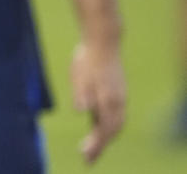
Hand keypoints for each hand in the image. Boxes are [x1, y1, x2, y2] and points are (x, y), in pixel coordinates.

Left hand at [71, 41, 124, 163]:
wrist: (103, 41)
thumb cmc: (88, 59)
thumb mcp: (80, 75)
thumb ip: (82, 93)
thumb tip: (82, 110)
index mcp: (109, 100)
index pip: (105, 130)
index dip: (96, 144)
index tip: (85, 156)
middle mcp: (118, 102)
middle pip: (112, 131)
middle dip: (101, 146)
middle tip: (88, 159)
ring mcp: (120, 97)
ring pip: (116, 124)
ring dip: (105, 138)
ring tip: (93, 149)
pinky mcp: (117, 92)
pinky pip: (115, 116)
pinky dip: (107, 126)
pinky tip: (97, 128)